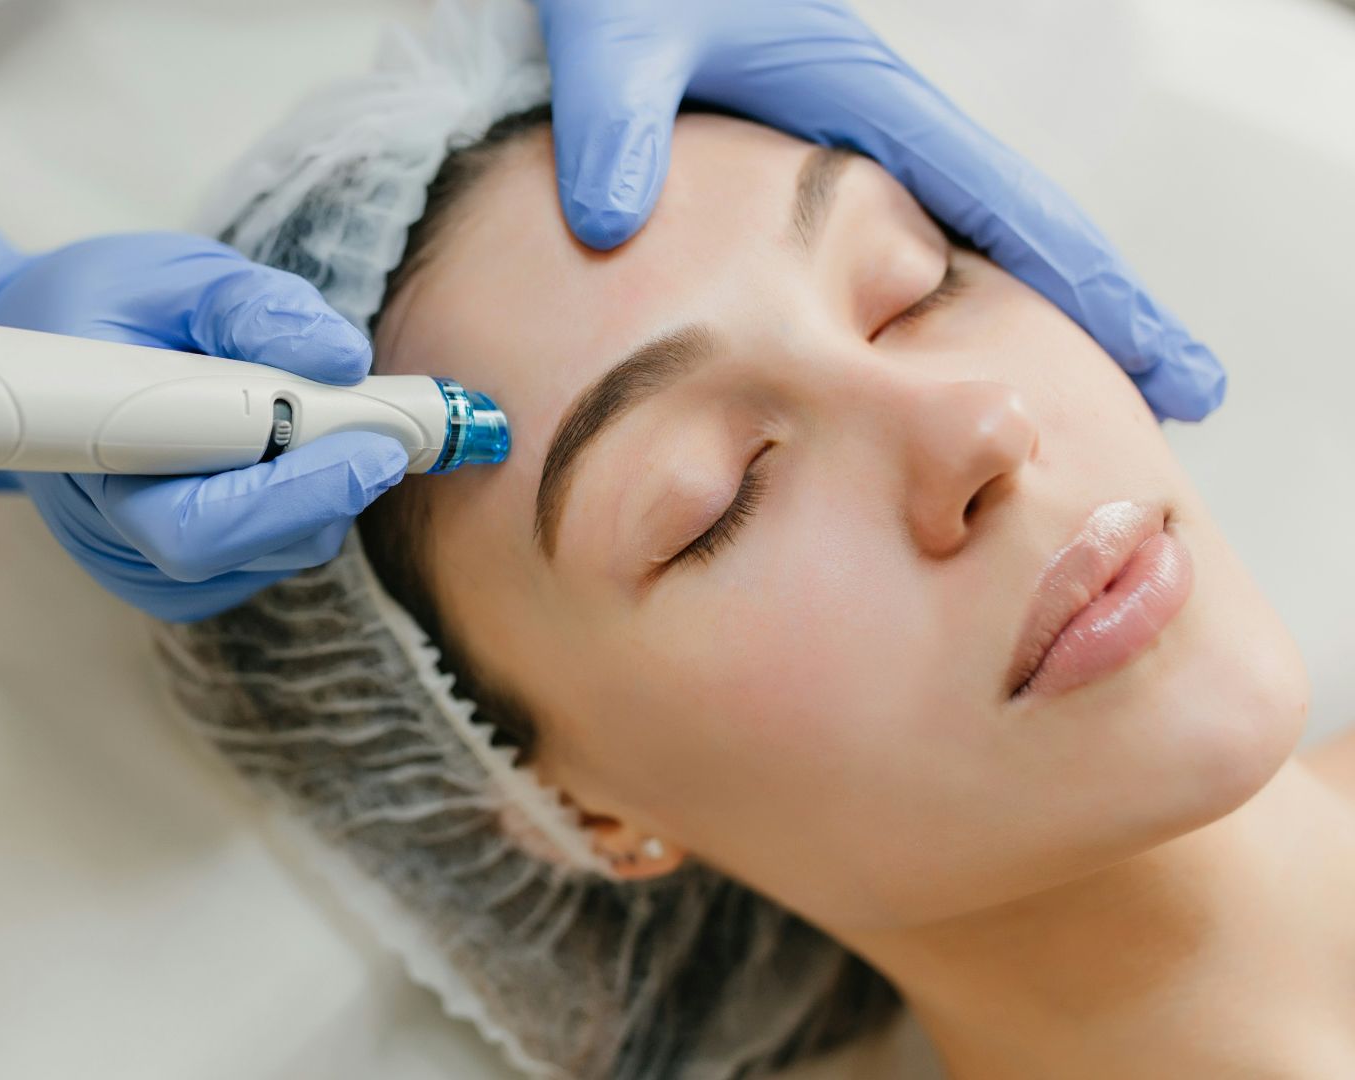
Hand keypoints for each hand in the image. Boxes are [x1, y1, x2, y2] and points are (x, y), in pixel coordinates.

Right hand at [0, 224, 407, 620]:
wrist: (36, 351)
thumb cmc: (98, 308)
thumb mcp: (169, 276)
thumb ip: (251, 307)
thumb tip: (340, 354)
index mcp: (90, 458)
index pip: (196, 522)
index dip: (290, 494)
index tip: (372, 446)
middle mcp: (113, 533)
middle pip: (245, 549)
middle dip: (328, 490)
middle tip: (392, 430)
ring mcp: (143, 566)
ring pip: (269, 554)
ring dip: (322, 489)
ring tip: (336, 415)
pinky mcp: (177, 578)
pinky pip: (267, 556)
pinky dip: (303, 503)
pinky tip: (297, 449)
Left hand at [536, 0, 1223, 419]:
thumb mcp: (620, 40)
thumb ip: (619, 119)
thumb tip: (610, 221)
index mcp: (863, 99)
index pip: (1003, 204)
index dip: (1084, 286)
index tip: (1155, 359)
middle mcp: (882, 127)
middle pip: (1022, 228)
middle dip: (1104, 309)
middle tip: (1179, 394)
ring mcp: (858, 149)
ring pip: (976, 237)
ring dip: (1044, 309)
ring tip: (1107, 391)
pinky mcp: (821, 166)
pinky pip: (914, 238)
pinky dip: (964, 292)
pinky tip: (965, 352)